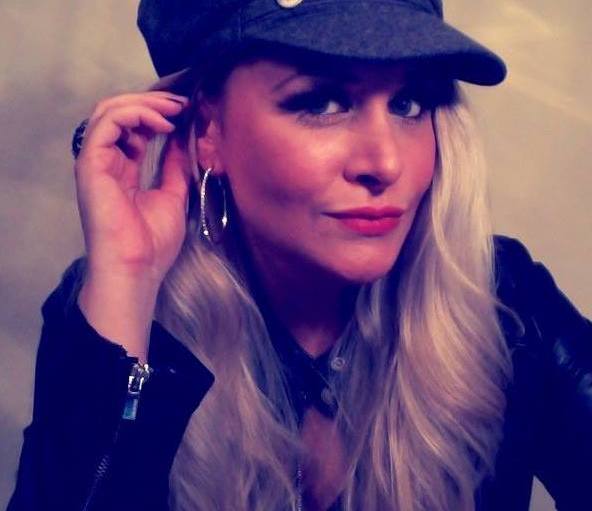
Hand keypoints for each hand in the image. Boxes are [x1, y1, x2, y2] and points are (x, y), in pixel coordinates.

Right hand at [74, 91, 192, 284]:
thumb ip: (174, 167)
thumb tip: (181, 141)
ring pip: (109, 111)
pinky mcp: (91, 164)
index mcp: (122, 170)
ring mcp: (96, 162)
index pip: (133, 128)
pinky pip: (107, 124)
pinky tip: (161, 124)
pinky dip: (135, 114)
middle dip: (152, 102)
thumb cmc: (152, 242)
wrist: (137, 268)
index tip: (186, 113)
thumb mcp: (173, 195)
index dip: (158, 114)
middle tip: (181, 104)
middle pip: (119, 114)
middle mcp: (106, 162)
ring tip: (174, 110)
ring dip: (145, 104)